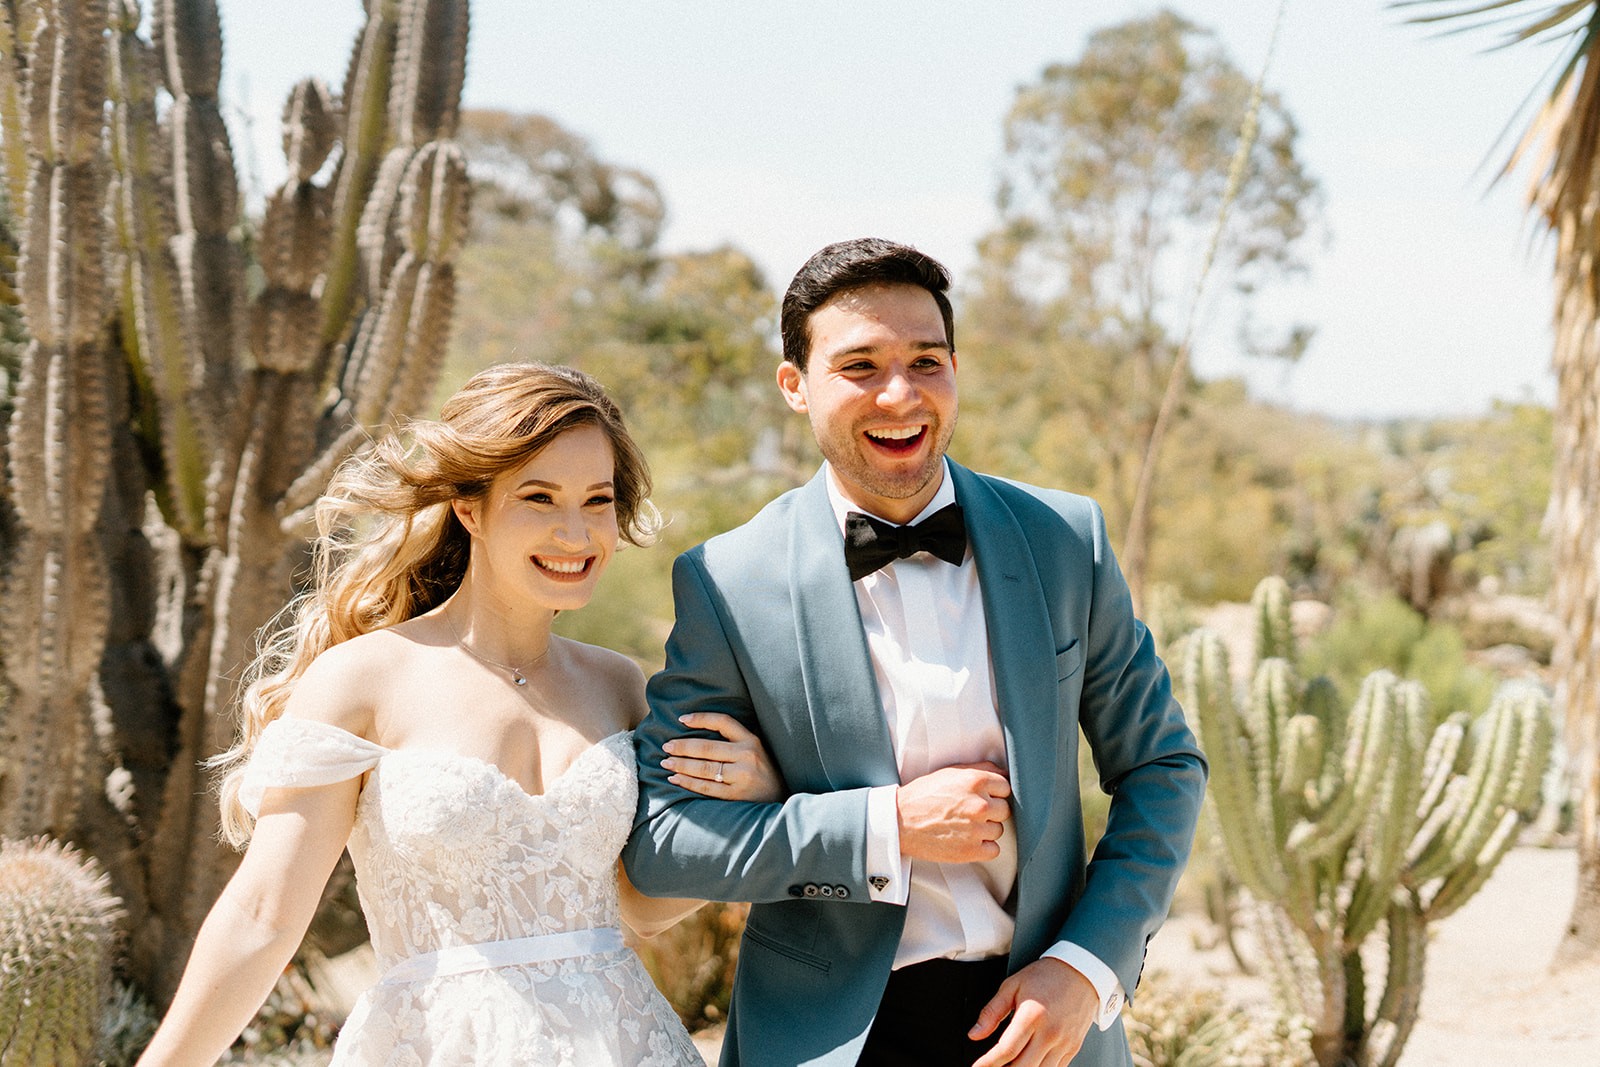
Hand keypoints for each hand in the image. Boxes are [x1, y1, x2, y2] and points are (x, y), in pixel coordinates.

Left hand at [662, 712, 783, 801]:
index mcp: (751, 740)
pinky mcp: (736, 796)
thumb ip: (735, 741)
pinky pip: (707, 788)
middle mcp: (747, 756)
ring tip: (666, 762)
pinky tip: (676, 779)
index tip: (681, 719)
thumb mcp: (757, 750)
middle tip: (666, 746)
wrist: (781, 800)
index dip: (701, 718)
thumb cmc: (763, 772)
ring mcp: (741, 777)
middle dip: (683, 746)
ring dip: (682, 765)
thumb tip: (699, 731)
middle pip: (708, 748)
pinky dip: (688, 783)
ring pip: (705, 768)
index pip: (723, 722)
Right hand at [895, 762, 1010, 862]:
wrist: (899, 821)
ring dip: (985, 830)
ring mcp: (976, 829)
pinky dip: (983, 848)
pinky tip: (967, 840)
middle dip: (991, 811)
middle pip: (1004, 810)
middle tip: (970, 812)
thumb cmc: (922, 795)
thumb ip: (980, 770)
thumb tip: (1004, 774)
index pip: (1006, 787)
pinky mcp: (971, 850)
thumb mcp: (950, 772)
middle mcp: (980, 804)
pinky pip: (993, 850)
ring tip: (964, 826)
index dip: (994, 793)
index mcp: (976, 781)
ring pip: (999, 830)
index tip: (984, 797)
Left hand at [969, 958, 1096, 1066]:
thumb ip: (992, 1012)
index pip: (1007, 1050)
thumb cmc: (1047, 976)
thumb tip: (975, 1033)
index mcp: (1032, 1016)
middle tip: (992, 1066)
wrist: (1081, 971)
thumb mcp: (1012, 986)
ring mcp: (1064, 1043)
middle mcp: (1050, 1033)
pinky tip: (1028, 1063)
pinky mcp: (1073, 1048)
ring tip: (1008, 1065)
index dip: (988, 1063)